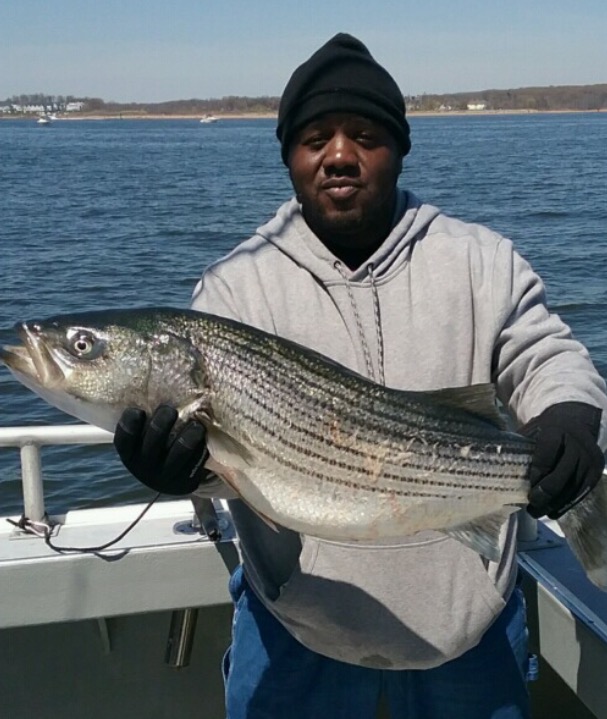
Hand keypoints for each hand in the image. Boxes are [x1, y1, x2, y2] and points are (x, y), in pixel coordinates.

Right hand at [114, 405, 208, 494]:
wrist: (170, 477)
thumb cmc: (155, 444)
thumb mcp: (143, 435)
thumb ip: (144, 416)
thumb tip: (139, 374)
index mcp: (130, 454)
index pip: (124, 440)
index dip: (129, 425)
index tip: (138, 410)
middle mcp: (145, 467)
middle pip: (153, 443)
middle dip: (162, 423)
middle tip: (169, 410)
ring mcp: (166, 476)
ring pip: (179, 453)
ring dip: (188, 435)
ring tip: (196, 423)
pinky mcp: (187, 481)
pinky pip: (197, 460)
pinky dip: (202, 446)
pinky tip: (204, 434)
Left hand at [521, 402, 603, 518]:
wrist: (575, 422)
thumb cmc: (545, 429)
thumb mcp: (532, 430)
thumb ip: (519, 445)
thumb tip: (496, 463)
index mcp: (557, 431)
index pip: (546, 456)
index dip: (536, 474)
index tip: (526, 486)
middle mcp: (577, 445)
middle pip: (560, 475)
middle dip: (544, 493)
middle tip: (531, 502)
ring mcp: (589, 460)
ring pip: (571, 488)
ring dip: (554, 503)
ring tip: (537, 511)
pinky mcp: (595, 472)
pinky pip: (581, 492)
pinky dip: (566, 504)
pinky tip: (552, 511)